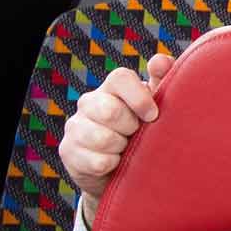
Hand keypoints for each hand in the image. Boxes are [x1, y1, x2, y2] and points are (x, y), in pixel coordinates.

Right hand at [58, 55, 176, 198]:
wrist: (123, 169)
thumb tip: (160, 61)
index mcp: (112, 87)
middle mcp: (89, 102)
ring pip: (103, 138)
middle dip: (131, 127)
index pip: (120, 78)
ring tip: (125, 148)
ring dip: (122, 148)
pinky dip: (113, 165)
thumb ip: (163, 81)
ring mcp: (75, 126)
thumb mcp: (157, 106)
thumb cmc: (144, 130)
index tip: (153, 115)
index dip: (139, 97)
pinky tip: (115, 163)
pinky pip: (97, 162)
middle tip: (136, 134)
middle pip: (110, 110)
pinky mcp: (68, 151)